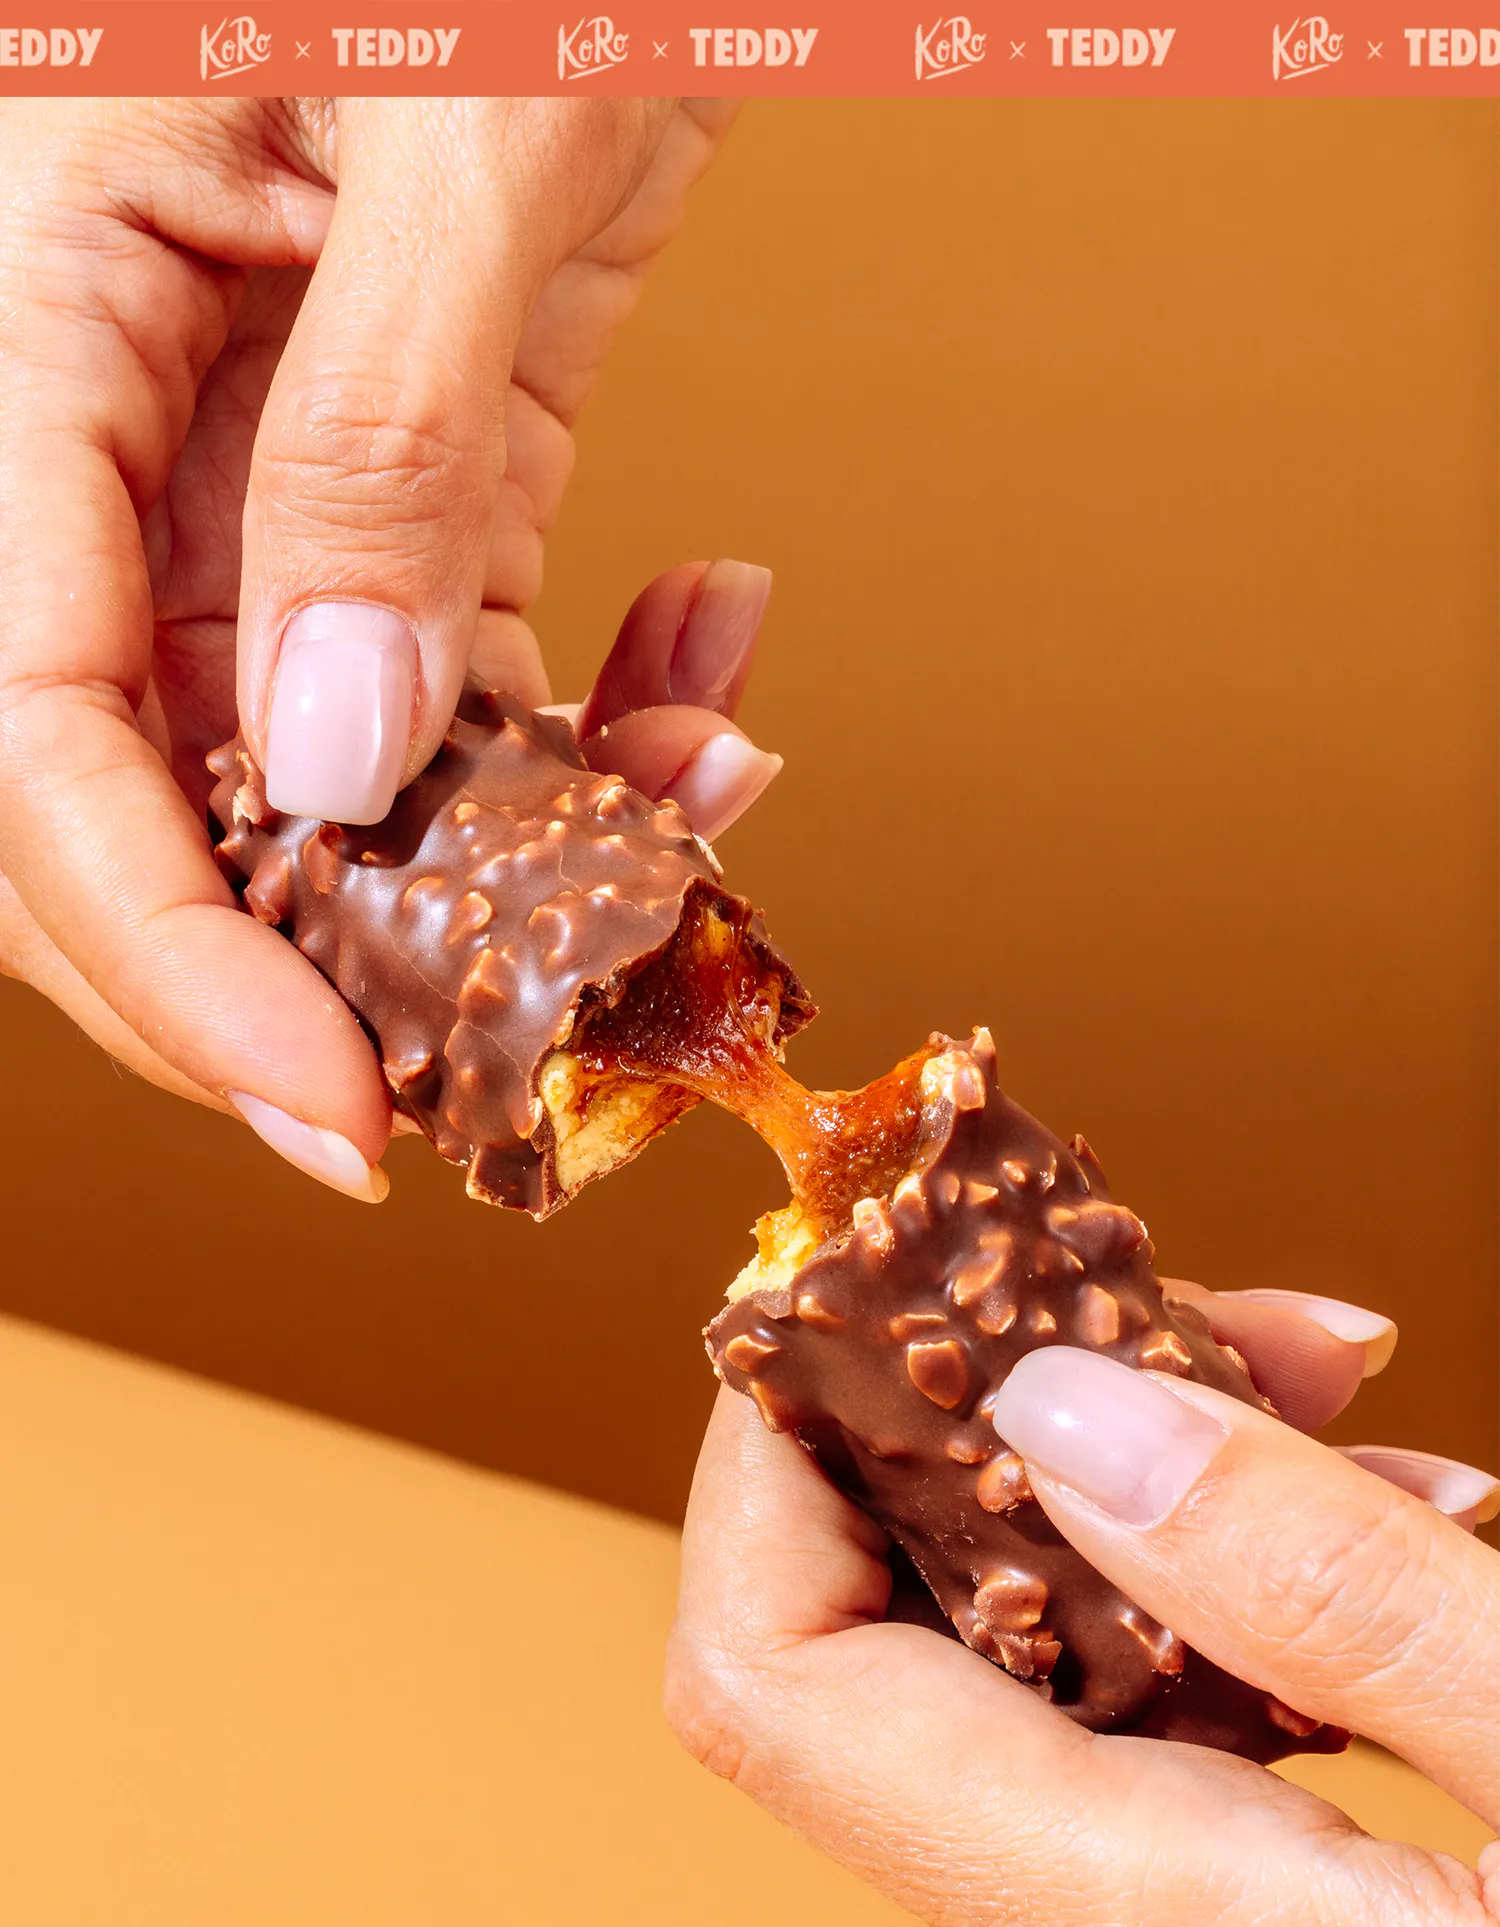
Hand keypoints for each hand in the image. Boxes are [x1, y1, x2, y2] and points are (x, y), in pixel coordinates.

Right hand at [0, 98, 779, 1197]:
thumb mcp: (459, 130)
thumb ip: (375, 448)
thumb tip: (336, 761)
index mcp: (28, 325)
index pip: (33, 729)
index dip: (168, 956)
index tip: (333, 1113)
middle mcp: (117, 427)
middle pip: (155, 790)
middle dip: (334, 953)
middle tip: (518, 1055)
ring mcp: (272, 464)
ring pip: (330, 764)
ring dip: (512, 851)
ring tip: (692, 811)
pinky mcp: (422, 470)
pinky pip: (469, 674)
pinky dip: (595, 730)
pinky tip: (717, 681)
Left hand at [667, 1284, 1499, 1926]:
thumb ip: (1329, 1601)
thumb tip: (1058, 1407)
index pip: (770, 1673)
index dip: (769, 1456)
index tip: (875, 1276)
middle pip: (888, 1619)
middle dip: (1007, 1406)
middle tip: (1219, 1306)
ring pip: (1022, 1639)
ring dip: (1140, 1468)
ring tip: (1337, 1379)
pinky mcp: (1223, 1918)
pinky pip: (1137, 1699)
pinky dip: (1220, 1571)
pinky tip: (1380, 1510)